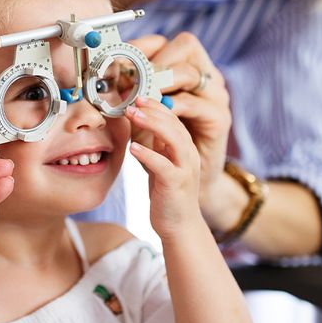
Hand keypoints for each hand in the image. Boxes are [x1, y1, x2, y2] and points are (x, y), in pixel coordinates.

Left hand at [126, 96, 202, 240]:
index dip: (156, 105)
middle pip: (175, 124)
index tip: (137, 96)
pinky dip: (148, 154)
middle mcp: (189, 155)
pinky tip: (133, 148)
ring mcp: (185, 169)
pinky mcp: (176, 184)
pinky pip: (163, 165)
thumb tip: (142, 124)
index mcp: (185, 148)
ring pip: (174, 139)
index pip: (173, 119)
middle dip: (153, 110)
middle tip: (132, 100)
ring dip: (153, 125)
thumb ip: (157, 146)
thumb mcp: (162, 164)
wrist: (180, 226)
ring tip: (133, 114)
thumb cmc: (168, 195)